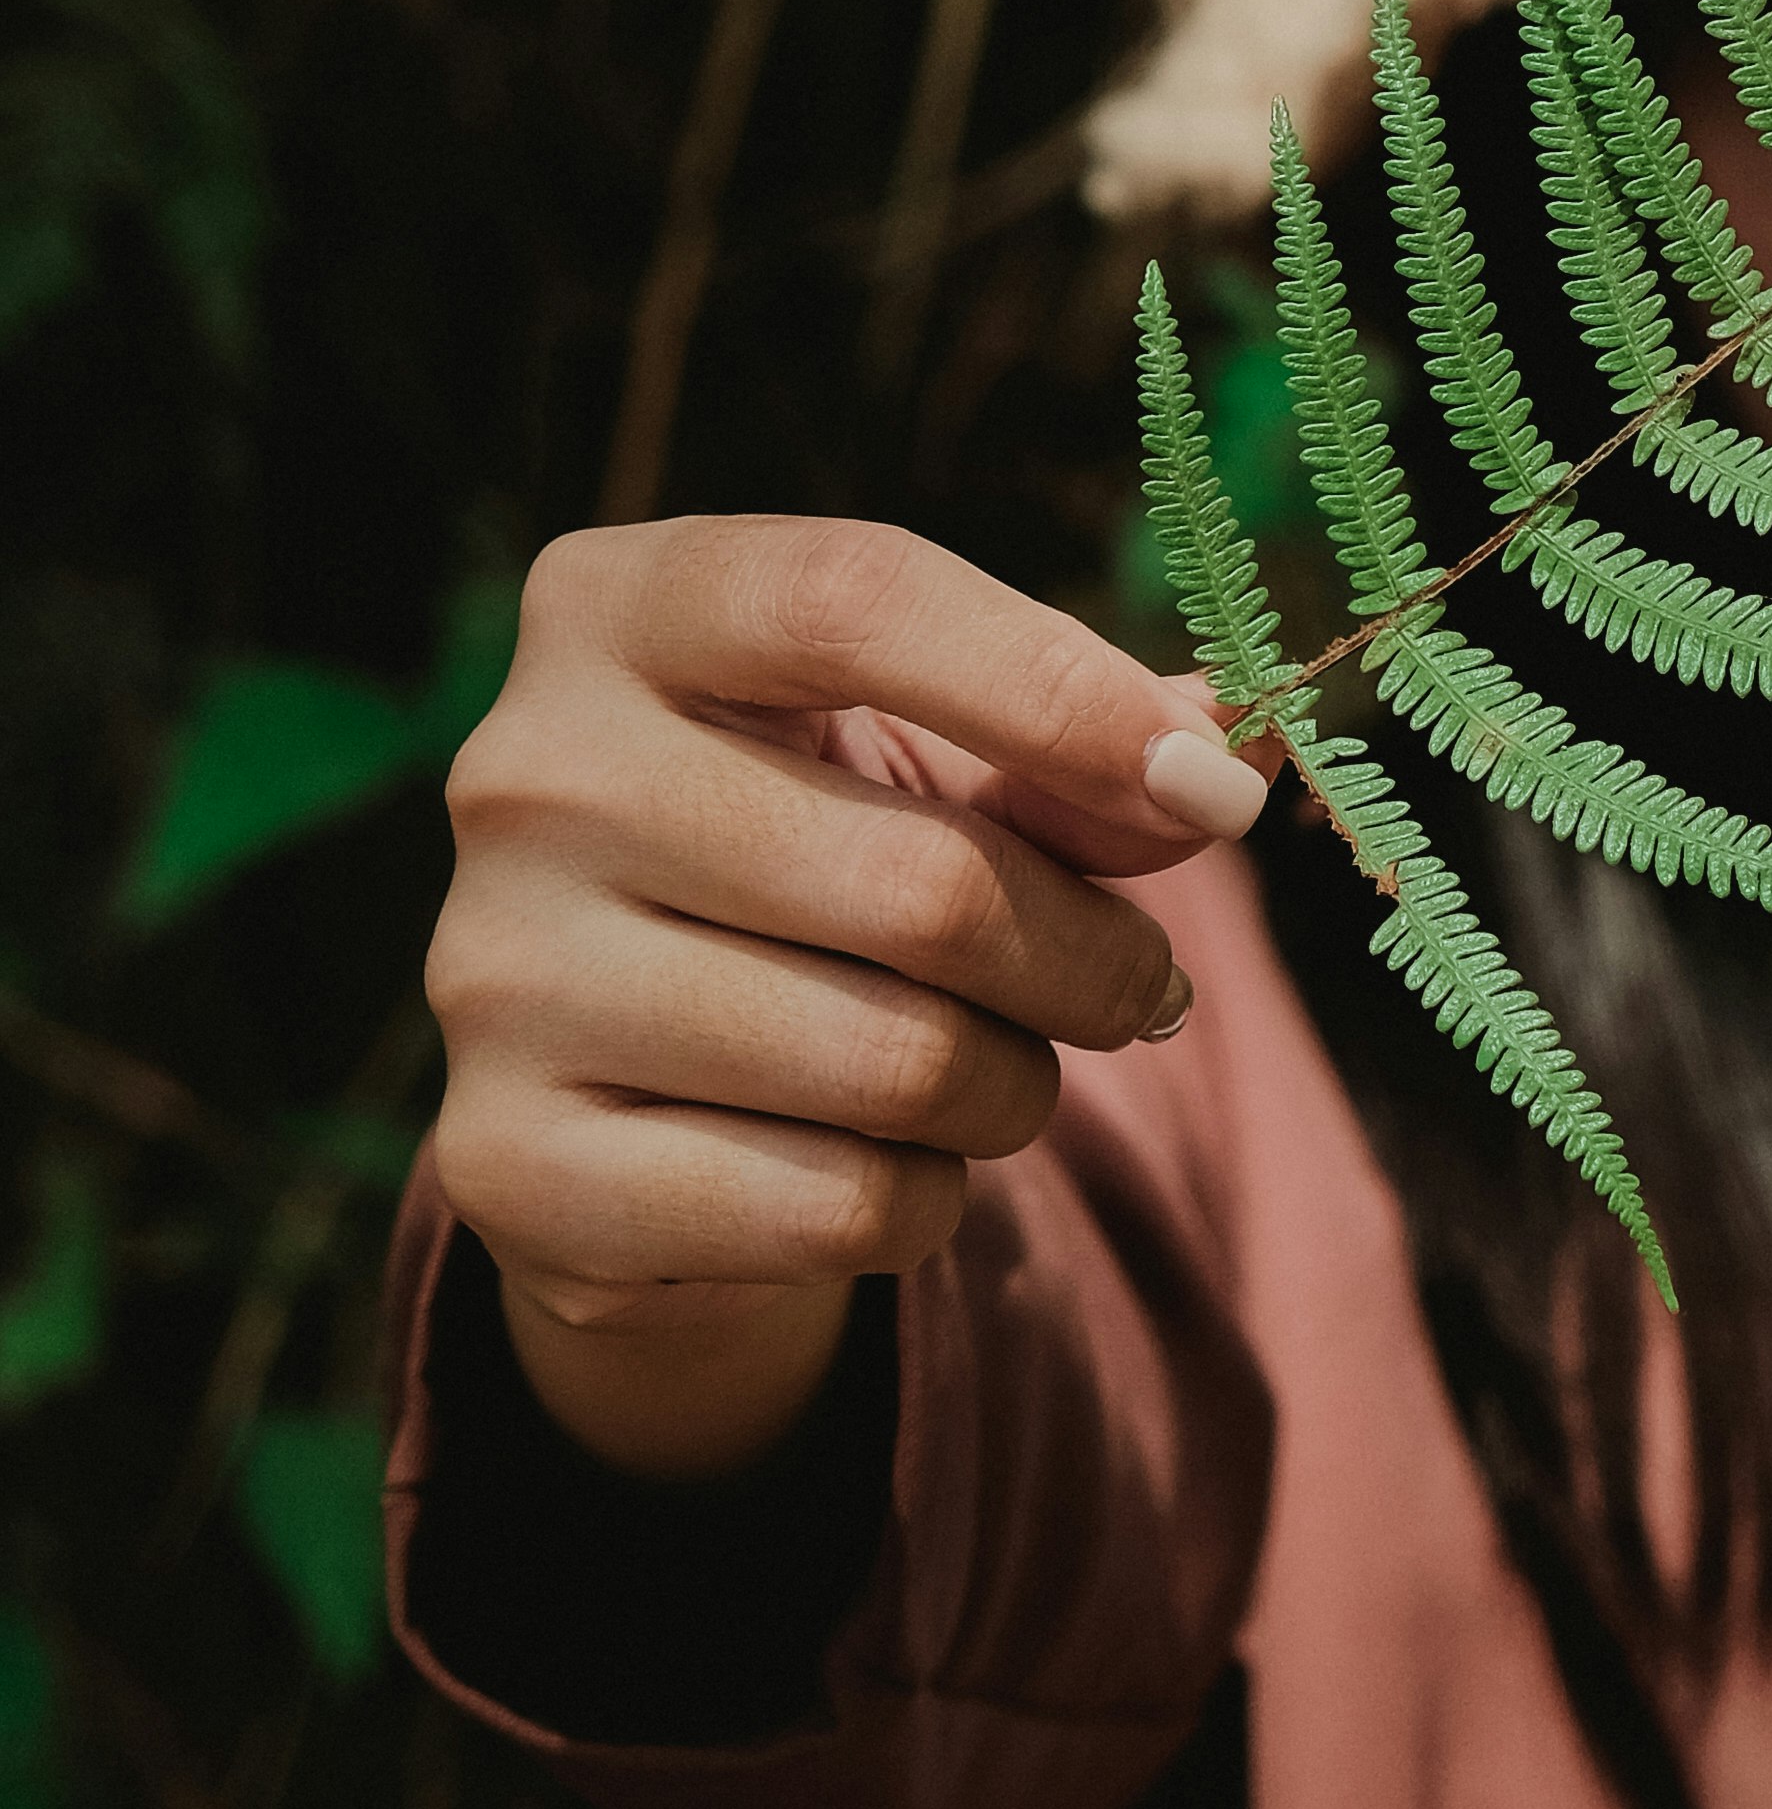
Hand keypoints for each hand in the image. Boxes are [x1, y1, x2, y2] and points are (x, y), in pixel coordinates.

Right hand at [427, 517, 1279, 1473]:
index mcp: (619, 610)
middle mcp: (526, 775)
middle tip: (1138, 984)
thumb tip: (1237, 754)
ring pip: (898, 1065)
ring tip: (996, 1069)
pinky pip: (837, 1207)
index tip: (1213, 794)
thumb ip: (1076, 751)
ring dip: (1014, 1088)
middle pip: (924, 884)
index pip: (855, 601)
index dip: (1063, 693)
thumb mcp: (932, 765)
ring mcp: (496, 975)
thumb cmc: (811, 861)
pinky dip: (924, 1201)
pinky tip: (884, 1160)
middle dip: (1092, 958)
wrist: (624, 1089)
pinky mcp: (511, 1165)